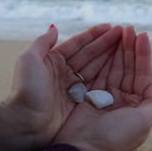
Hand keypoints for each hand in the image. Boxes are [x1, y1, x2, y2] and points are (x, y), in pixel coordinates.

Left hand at [0, 24, 122, 150]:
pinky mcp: (80, 101)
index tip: (110, 26)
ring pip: (95, 67)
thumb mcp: (29, 61)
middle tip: (124, 32)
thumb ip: (42, 43)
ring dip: (110, 56)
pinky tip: (120, 66)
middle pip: (89, 54)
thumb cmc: (26, 91)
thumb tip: (54, 28)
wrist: (25, 124)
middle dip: (106, 43)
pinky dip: (108, 75)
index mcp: (53, 60)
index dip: (94, 35)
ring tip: (126, 45)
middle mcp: (65, 72)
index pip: (77, 44)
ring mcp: (73, 87)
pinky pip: (96, 84)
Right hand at [54, 26, 151, 150]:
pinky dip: (103, 59)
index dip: (143, 55)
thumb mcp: (143, 122)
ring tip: (119, 31)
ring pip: (115, 68)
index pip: (143, 74)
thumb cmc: (114, 138)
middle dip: (129, 48)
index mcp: (138, 105)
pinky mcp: (92, 95)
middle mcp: (125, 99)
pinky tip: (106, 45)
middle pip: (129, 68)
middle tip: (128, 28)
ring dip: (117, 50)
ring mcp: (108, 96)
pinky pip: (99, 73)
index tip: (143, 35)